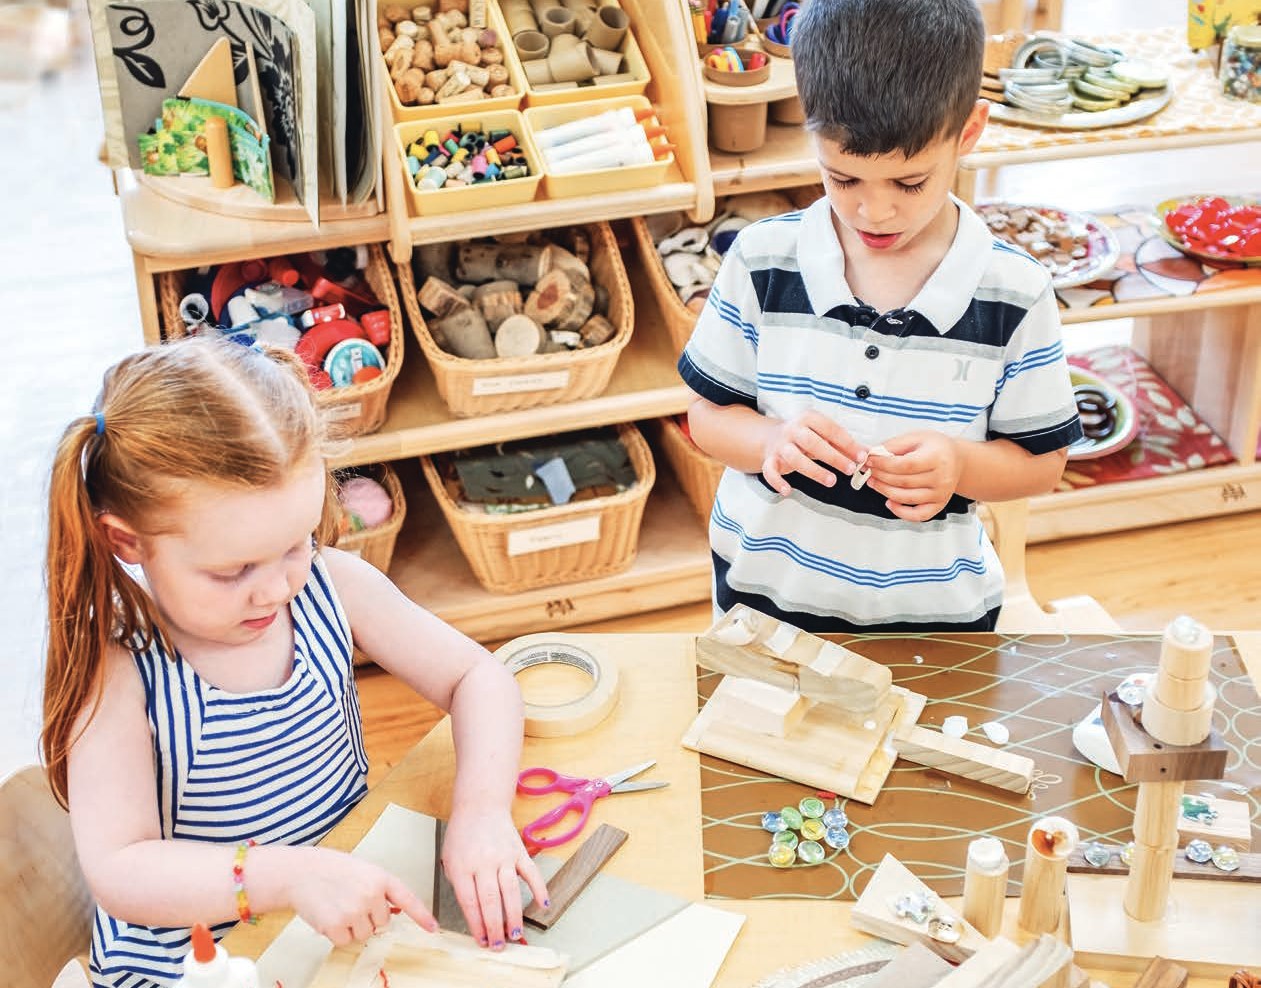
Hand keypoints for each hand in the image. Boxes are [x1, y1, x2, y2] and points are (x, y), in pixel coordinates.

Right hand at [286, 847, 436, 945]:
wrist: (300, 872)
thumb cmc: (330, 869)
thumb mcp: (362, 870)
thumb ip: (380, 889)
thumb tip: (391, 912)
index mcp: (380, 877)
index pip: (407, 898)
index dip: (421, 915)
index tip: (433, 927)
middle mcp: (371, 894)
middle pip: (382, 923)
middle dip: (368, 917)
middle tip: (350, 901)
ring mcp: (354, 911)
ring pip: (364, 934)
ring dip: (352, 927)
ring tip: (338, 906)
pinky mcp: (337, 926)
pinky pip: (345, 941)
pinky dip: (337, 934)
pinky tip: (329, 915)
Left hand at [441, 805, 547, 950]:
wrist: (480, 805)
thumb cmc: (462, 834)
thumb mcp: (449, 858)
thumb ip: (458, 883)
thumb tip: (473, 913)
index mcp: (462, 867)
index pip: (470, 902)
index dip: (476, 925)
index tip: (481, 941)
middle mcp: (483, 862)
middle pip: (491, 900)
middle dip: (495, 927)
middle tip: (499, 946)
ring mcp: (503, 856)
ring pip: (511, 891)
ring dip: (514, 915)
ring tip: (516, 935)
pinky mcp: (518, 851)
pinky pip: (531, 873)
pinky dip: (539, 889)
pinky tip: (543, 905)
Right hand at [761, 412, 863, 495]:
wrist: (771, 437)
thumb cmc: (804, 437)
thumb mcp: (822, 435)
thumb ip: (842, 444)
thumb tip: (865, 453)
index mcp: (808, 419)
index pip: (830, 429)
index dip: (847, 443)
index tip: (861, 456)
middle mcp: (793, 430)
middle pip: (812, 442)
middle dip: (833, 457)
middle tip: (850, 469)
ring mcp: (780, 446)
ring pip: (795, 458)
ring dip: (814, 471)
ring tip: (831, 481)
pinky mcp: (770, 460)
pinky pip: (770, 471)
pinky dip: (777, 482)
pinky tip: (787, 491)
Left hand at [865, 431, 962, 521]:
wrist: (957, 459)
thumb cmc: (935, 447)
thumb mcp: (916, 437)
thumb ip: (894, 445)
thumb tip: (872, 454)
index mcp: (937, 457)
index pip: (905, 465)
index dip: (883, 464)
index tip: (869, 461)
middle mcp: (942, 478)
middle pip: (903, 482)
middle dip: (880, 477)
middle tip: (867, 471)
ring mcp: (941, 494)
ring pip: (907, 498)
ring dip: (885, 492)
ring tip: (873, 482)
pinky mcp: (939, 505)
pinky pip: (918, 515)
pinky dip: (901, 512)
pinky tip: (889, 502)